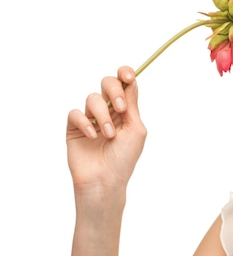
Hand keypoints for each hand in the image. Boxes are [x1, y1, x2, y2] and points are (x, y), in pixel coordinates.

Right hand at [66, 66, 146, 194]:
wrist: (105, 181)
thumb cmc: (123, 159)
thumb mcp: (135, 130)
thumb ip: (131, 106)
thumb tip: (131, 82)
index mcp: (125, 110)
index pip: (124, 84)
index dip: (125, 74)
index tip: (129, 77)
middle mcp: (108, 111)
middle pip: (107, 83)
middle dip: (115, 91)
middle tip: (120, 109)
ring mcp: (90, 118)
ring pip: (93, 98)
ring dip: (103, 115)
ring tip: (109, 135)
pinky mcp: (74, 128)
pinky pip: (75, 114)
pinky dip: (85, 122)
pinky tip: (93, 136)